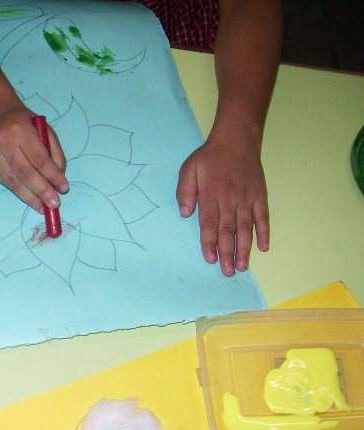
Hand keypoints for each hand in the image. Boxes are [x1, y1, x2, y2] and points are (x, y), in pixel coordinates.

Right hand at [0, 106, 68, 212]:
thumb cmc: (26, 124)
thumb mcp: (45, 130)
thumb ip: (54, 153)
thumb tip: (59, 180)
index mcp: (20, 130)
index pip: (38, 158)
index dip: (52, 175)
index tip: (63, 188)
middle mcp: (3, 143)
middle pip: (25, 173)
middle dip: (42, 190)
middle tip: (54, 204)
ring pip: (14, 182)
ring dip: (30, 198)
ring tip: (43, 208)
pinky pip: (7, 183)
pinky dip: (21, 193)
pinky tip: (32, 200)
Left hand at [176, 131, 269, 275]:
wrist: (237, 139)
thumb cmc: (209, 157)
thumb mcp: (188, 168)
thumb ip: (184, 191)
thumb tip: (184, 213)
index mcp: (211, 195)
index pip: (209, 224)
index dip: (209, 242)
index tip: (210, 259)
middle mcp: (230, 199)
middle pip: (228, 230)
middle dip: (228, 252)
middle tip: (228, 272)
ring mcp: (247, 198)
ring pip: (246, 227)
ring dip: (245, 248)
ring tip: (243, 266)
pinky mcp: (260, 195)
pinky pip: (263, 217)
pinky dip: (264, 232)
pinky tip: (264, 247)